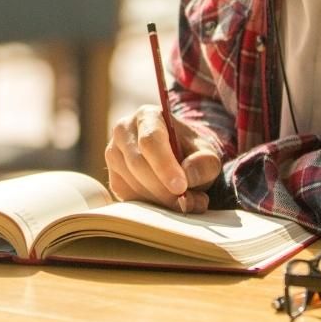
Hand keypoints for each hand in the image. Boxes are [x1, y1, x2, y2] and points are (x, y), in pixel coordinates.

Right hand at [105, 104, 221, 212]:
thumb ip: (204, 162)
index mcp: (147, 116)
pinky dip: (150, 205)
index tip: (181, 187)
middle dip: (164, 189)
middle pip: (138, 164)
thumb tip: (188, 176)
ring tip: (188, 203)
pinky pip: (128, 197)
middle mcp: (124, 131)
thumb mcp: (207, 152)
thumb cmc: (192, 151)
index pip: (150, 141)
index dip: (164, 166)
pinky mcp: (113, 177)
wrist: (180, 157)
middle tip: (191, 202)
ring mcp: (113, 154)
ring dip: (160, 200)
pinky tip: (169, 203)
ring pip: (132, 183)